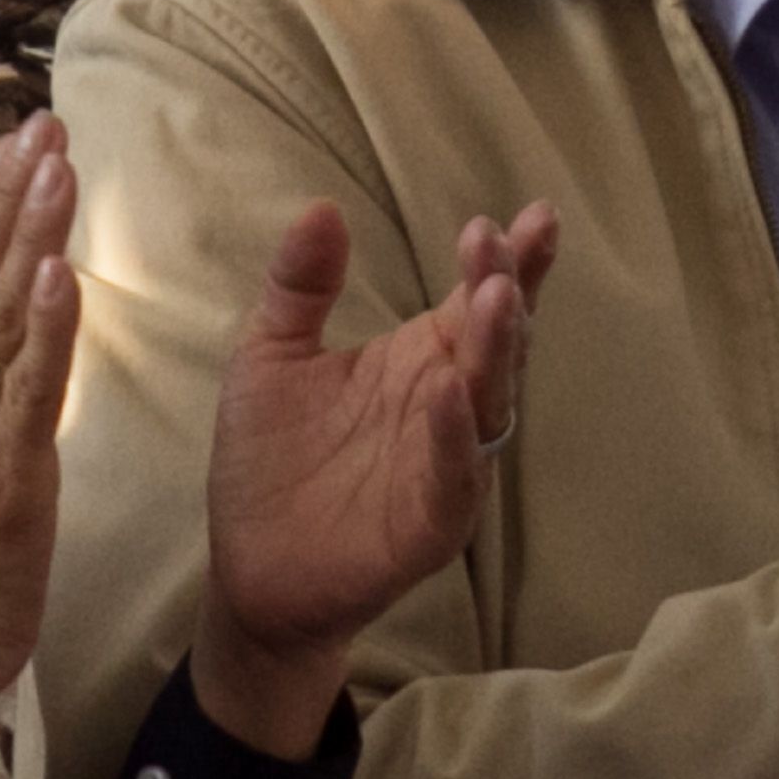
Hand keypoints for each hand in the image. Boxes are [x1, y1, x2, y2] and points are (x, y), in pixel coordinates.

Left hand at [194, 193, 550, 759]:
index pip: (478, 300)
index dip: (508, 259)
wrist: (250, 570)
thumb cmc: (270, 462)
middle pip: (497, 341)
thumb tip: (322, 207)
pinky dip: (453, 436)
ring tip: (496, 296)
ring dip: (496, 350)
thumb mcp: (270, 356)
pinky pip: (453, 477)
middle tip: (498, 243)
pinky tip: (446, 390)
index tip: (529, 213)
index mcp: (422, 359)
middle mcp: (448, 407)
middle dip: (506, 289)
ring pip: (489, 403)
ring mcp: (445, 466)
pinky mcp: (429, 525)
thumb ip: (300, 287)